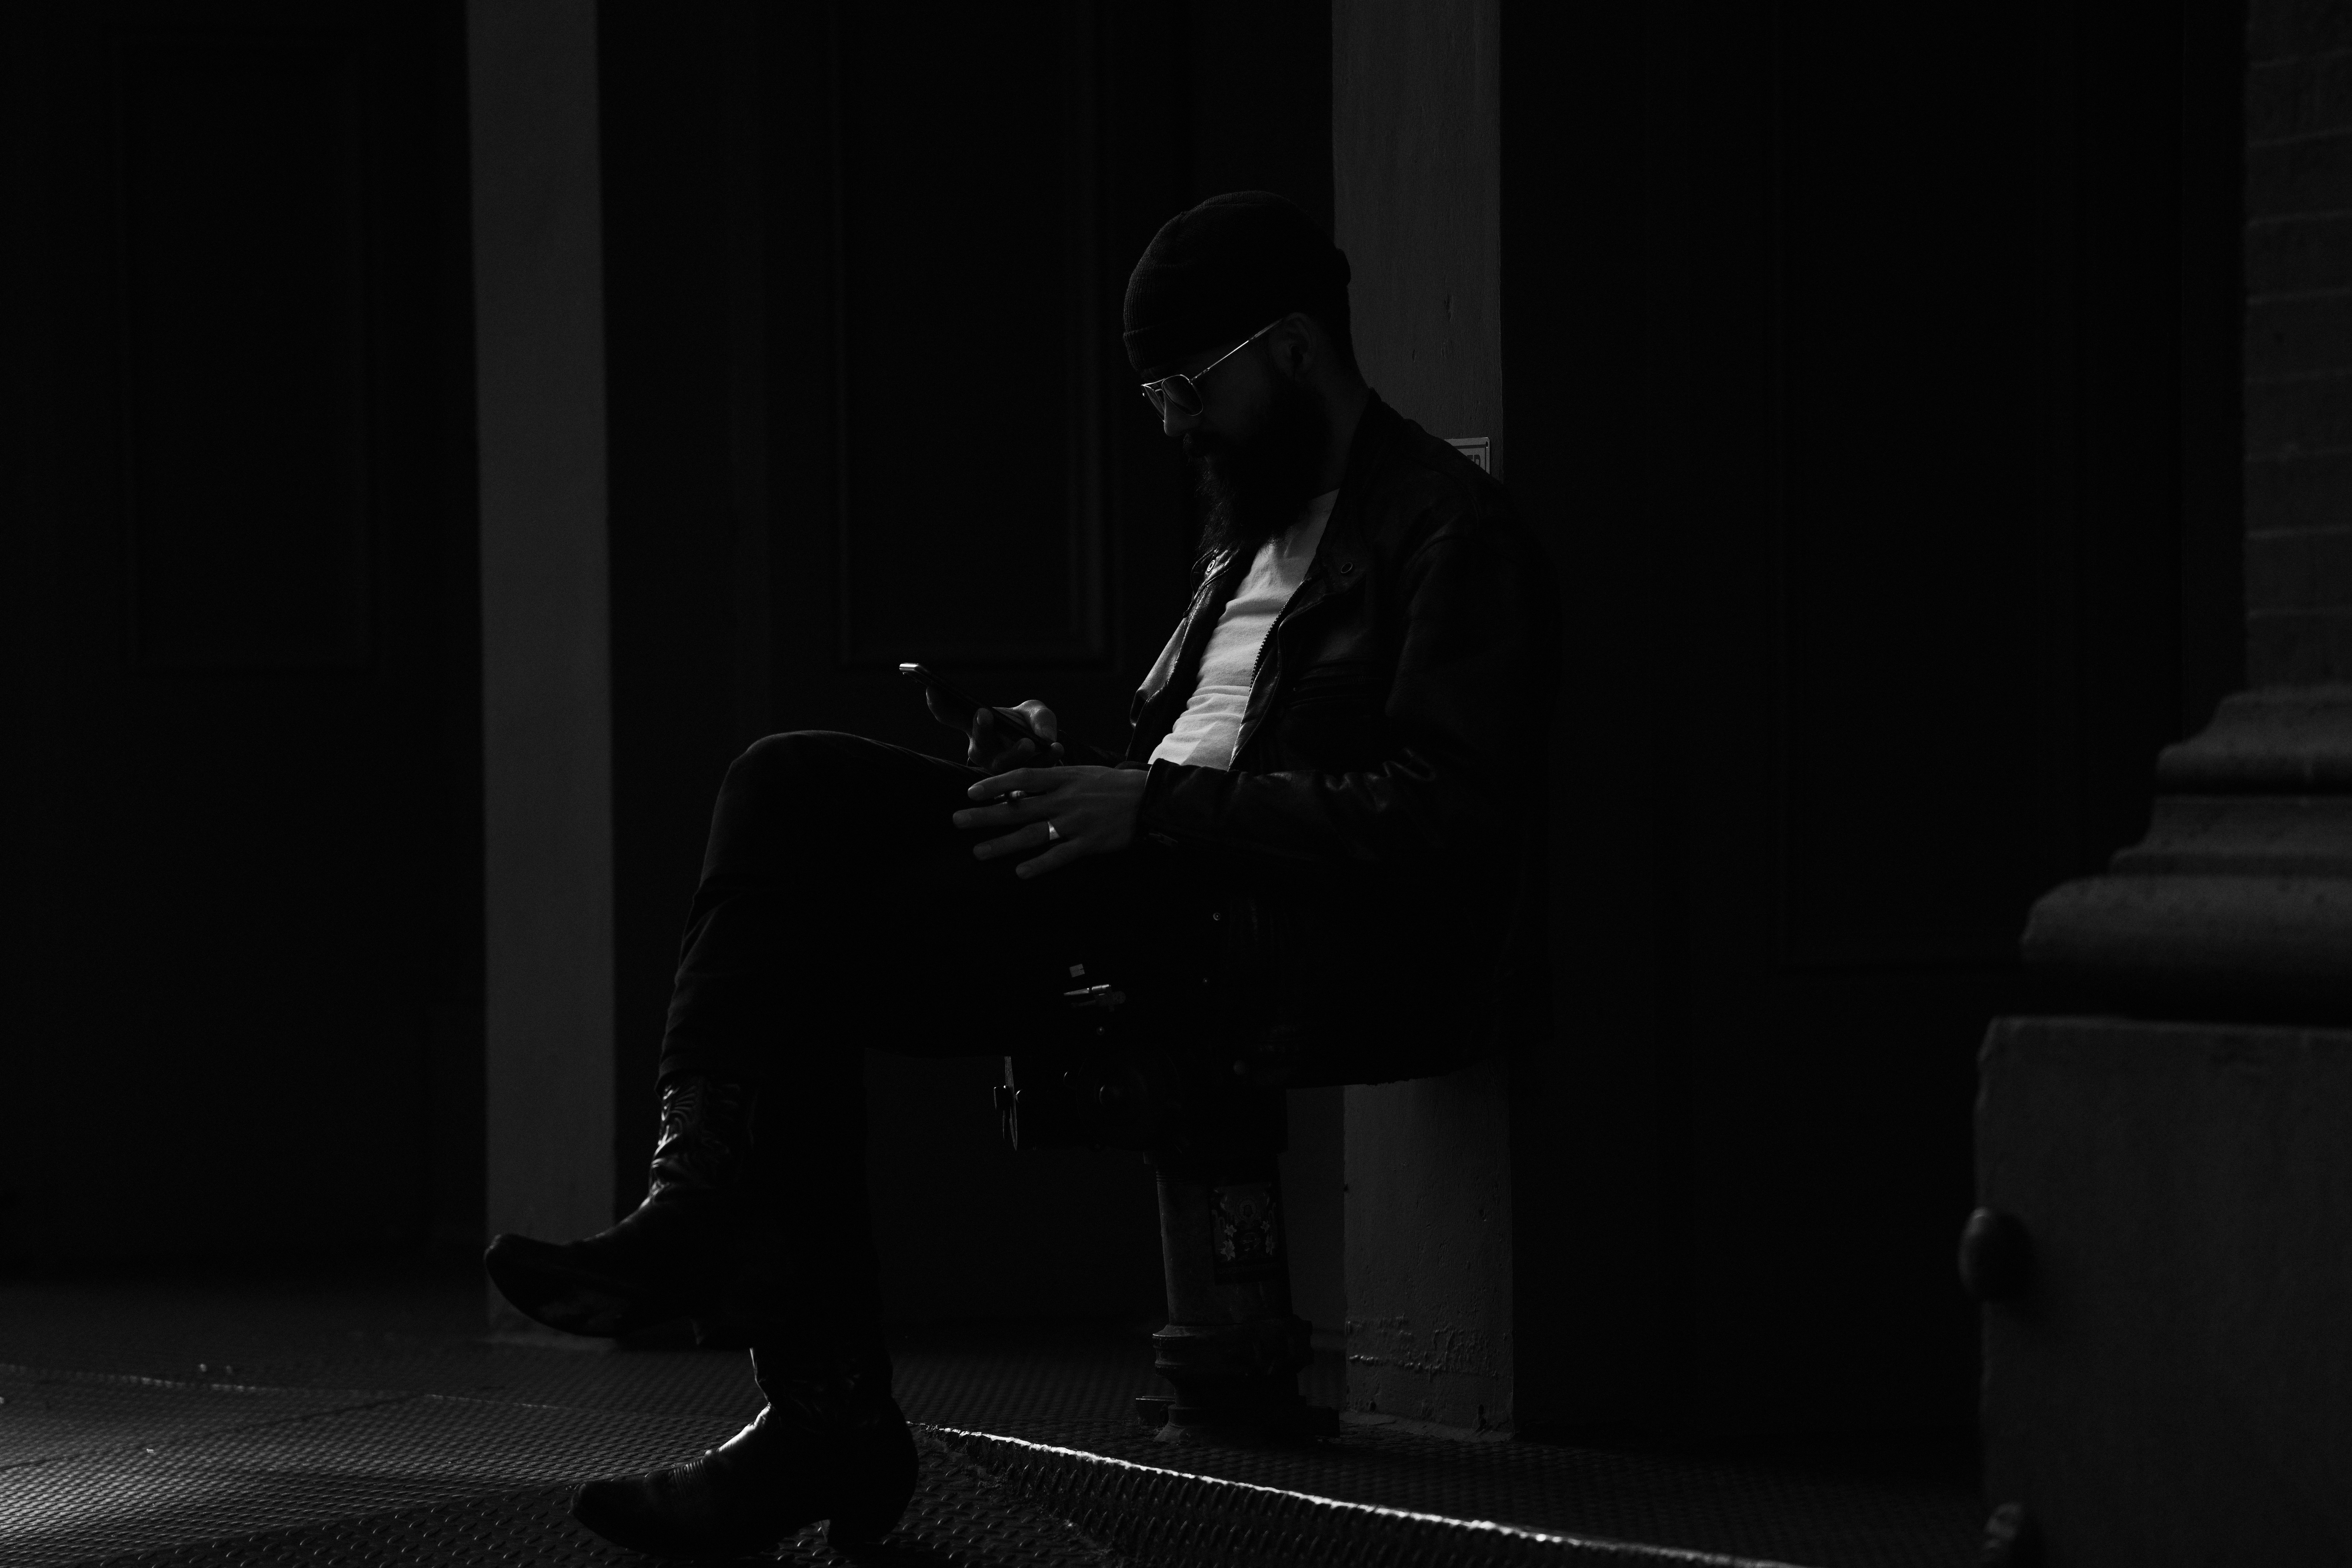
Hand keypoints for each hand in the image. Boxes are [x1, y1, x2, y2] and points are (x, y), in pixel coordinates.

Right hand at [927, 689, 1062, 771]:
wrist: (1048, 753)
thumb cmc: (1032, 727)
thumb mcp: (1036, 713)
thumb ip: (1039, 718)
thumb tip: (1045, 739)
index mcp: (978, 729)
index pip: (952, 716)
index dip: (940, 704)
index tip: (933, 688)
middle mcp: (983, 751)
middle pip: (978, 744)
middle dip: (980, 729)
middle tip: (983, 712)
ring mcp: (1000, 770)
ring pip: (1004, 764)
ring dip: (1015, 753)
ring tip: (1028, 742)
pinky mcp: (1019, 784)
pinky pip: (1031, 773)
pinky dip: (1046, 759)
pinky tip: (1057, 748)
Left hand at [954, 764, 1148, 878]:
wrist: (1147, 798)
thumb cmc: (1111, 785)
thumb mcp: (1081, 773)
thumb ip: (1053, 779)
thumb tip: (1020, 787)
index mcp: (1063, 778)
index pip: (1022, 778)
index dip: (995, 783)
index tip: (970, 791)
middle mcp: (1065, 800)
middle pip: (1018, 808)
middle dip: (985, 815)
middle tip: (958, 820)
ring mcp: (1076, 822)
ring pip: (1033, 834)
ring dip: (1003, 844)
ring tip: (978, 852)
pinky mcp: (1088, 843)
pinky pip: (1060, 856)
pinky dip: (1040, 864)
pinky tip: (1020, 872)